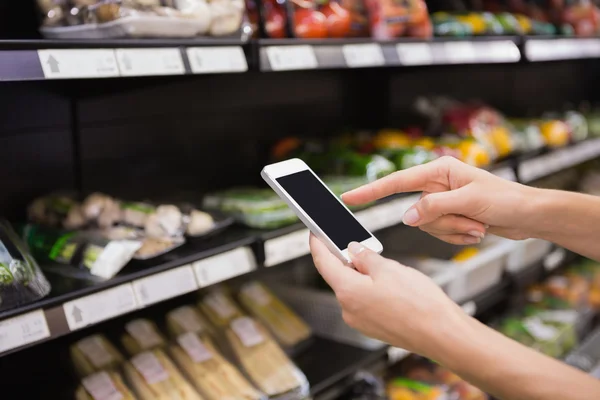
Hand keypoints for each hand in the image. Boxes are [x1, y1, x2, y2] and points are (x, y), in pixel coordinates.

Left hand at [309, 234, 468, 356]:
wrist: (443, 335)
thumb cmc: (420, 305)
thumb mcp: (390, 268)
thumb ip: (366, 257)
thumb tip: (354, 250)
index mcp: (348, 291)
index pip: (323, 262)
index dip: (318, 244)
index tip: (315, 233)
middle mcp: (349, 309)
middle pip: (339, 276)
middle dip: (348, 259)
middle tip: (362, 245)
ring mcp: (360, 321)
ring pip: (354, 289)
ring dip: (362, 275)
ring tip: (386, 268)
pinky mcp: (373, 328)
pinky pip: (364, 303)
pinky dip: (371, 290)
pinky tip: (390, 286)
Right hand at [343, 156, 535, 244]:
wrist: (529, 216)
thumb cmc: (505, 199)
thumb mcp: (468, 201)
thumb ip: (433, 208)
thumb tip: (406, 217)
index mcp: (439, 171)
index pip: (396, 182)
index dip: (371, 191)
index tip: (349, 198)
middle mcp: (438, 186)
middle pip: (417, 213)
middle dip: (444, 223)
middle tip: (470, 220)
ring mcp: (444, 203)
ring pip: (429, 227)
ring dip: (455, 231)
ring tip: (477, 225)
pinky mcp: (451, 218)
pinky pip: (441, 235)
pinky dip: (459, 237)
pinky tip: (477, 230)